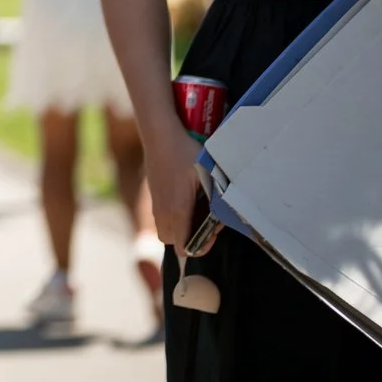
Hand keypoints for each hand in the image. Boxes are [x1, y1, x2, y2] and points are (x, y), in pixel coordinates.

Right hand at [144, 123, 206, 248]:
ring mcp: (156, 201)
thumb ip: (217, 197)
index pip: (183, 246)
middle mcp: (163, 210)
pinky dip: (173, 216)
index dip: (199, 247)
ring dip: (180, 228)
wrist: (158, 133)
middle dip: (188, 240)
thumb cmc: (184, 152)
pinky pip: (161, 215)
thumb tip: (228, 212)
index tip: (211, 233)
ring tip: (196, 212)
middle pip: (171, 241)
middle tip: (205, 224)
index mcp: (177, 209)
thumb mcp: (207, 174)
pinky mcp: (153, 193)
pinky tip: (186, 199)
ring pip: (164, 228)